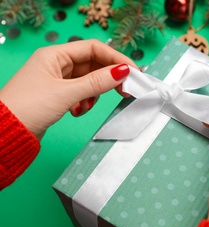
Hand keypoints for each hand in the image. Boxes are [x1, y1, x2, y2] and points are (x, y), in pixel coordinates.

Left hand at [0, 39, 135, 138]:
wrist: (6, 133)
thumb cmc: (29, 107)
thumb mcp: (67, 93)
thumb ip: (96, 82)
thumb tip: (123, 72)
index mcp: (55, 55)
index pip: (93, 49)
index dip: (115, 58)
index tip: (133, 72)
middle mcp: (57, 64)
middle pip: (93, 65)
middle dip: (107, 78)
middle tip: (124, 90)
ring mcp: (57, 80)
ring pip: (88, 81)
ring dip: (93, 94)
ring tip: (85, 107)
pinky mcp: (58, 95)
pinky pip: (81, 93)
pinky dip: (84, 102)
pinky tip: (77, 111)